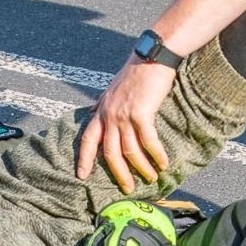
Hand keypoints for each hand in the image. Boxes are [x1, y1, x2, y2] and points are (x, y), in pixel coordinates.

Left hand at [76, 57, 175, 191]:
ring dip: (142, 168)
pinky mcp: (141, 114)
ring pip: (129, 151)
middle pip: (109, 153)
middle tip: (127, 189)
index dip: (84, 159)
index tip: (81, 175)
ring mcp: (123, 115)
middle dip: (119, 174)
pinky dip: (156, 155)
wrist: (151, 56)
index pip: (88, 139)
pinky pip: (148, 142)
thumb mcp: (114, 88)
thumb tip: (98, 113)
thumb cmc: (137, 71)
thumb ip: (106, 104)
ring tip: (152, 178)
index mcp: (101, 110)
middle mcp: (109, 115)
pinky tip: (163, 164)